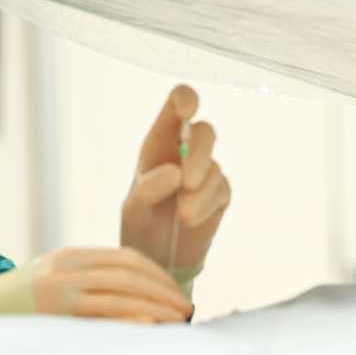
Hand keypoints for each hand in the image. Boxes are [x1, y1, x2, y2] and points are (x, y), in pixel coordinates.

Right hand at [32, 247, 192, 322]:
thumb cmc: (24, 300)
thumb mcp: (56, 277)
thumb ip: (91, 278)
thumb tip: (142, 296)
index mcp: (71, 255)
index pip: (127, 258)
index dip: (158, 275)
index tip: (177, 293)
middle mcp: (66, 269)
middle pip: (129, 275)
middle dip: (163, 293)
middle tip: (186, 309)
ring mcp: (58, 292)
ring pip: (119, 295)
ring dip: (155, 308)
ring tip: (176, 321)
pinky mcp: (53, 316)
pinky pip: (100, 318)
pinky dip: (129, 320)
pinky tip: (150, 326)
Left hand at [121, 85, 230, 275]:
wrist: (158, 254)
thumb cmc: (140, 221)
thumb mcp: (133, 208)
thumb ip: (148, 189)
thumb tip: (176, 172)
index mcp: (160, 140)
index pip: (177, 104)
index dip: (186, 99)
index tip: (188, 112)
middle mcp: (185, 149)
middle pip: (205, 132)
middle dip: (199, 155)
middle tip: (187, 182)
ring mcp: (206, 169)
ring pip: (214, 165)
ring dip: (200, 191)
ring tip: (183, 216)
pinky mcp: (220, 191)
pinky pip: (221, 189)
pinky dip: (207, 205)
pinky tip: (191, 220)